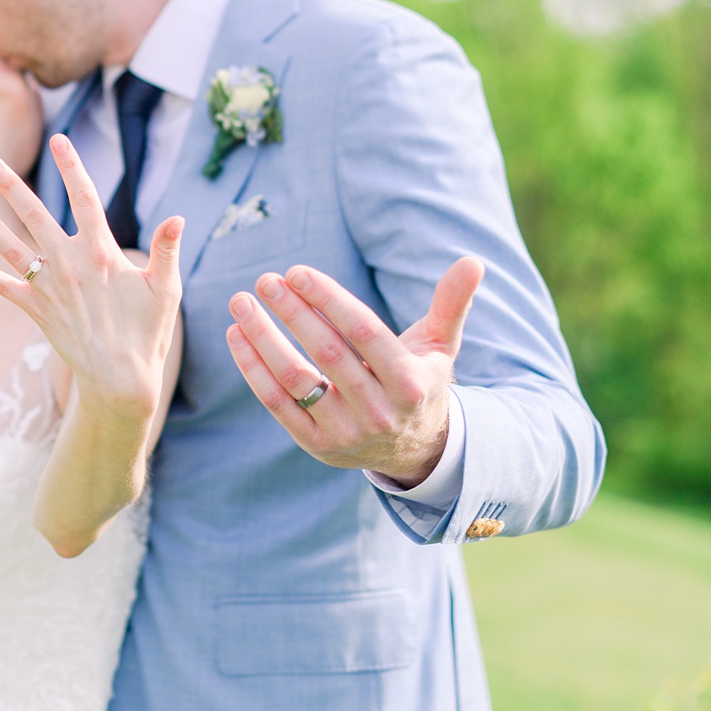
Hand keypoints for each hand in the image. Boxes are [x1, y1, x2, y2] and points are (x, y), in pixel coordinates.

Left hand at [0, 135, 184, 422]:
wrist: (121, 379)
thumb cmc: (149, 331)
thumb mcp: (165, 288)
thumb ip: (166, 249)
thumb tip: (177, 217)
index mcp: (101, 254)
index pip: (85, 199)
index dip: (72, 167)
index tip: (60, 140)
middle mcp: (69, 265)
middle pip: (34, 215)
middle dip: (10, 186)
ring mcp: (49, 288)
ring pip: (11, 246)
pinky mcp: (36, 311)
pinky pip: (3, 287)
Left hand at [225, 257, 483, 484]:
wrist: (413, 449)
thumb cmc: (422, 381)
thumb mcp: (441, 346)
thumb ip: (452, 303)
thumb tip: (472, 261)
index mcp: (410, 382)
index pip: (364, 333)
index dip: (329, 300)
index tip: (298, 272)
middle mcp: (378, 411)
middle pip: (327, 354)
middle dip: (292, 313)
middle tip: (266, 280)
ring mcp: (345, 432)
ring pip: (296, 380)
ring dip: (263, 339)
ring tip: (242, 303)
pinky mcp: (317, 445)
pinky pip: (277, 405)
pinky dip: (253, 370)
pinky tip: (238, 336)